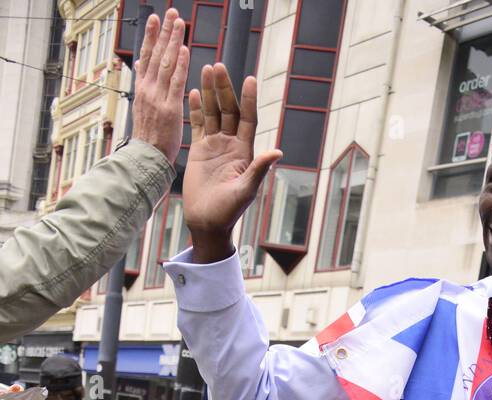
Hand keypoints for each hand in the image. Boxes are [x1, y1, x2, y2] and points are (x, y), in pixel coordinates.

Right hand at [131, 9, 188, 166]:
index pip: (146, 58)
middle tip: (170, 12)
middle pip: (156, 55)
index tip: (154, 20)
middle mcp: (147, 90)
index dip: (150, 37)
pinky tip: (184, 48)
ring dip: (172, 41)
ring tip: (178, 21)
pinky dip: (179, 65)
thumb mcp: (140, 109)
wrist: (143, 163)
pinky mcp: (170, 110)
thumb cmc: (146, 142)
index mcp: (141, 90)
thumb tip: (140, 67)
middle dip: (162, 32)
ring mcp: (158, 98)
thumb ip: (143, 85)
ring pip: (165, 64)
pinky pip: (176, 83)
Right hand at [183, 63, 281, 260]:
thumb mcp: (246, 190)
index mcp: (244, 153)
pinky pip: (198, 125)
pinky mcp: (199, 151)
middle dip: (225, 88)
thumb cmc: (228, 212)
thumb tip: (278, 152)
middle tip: (219, 66)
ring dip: (211, 92)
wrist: (207, 223)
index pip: (248, 119)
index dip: (249, 100)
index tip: (250, 79)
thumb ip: (259, 169)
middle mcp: (231, 145)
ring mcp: (214, 146)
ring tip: (207, 69)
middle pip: (229, 110)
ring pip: (213, 113)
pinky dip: (196, 109)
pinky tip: (195, 92)